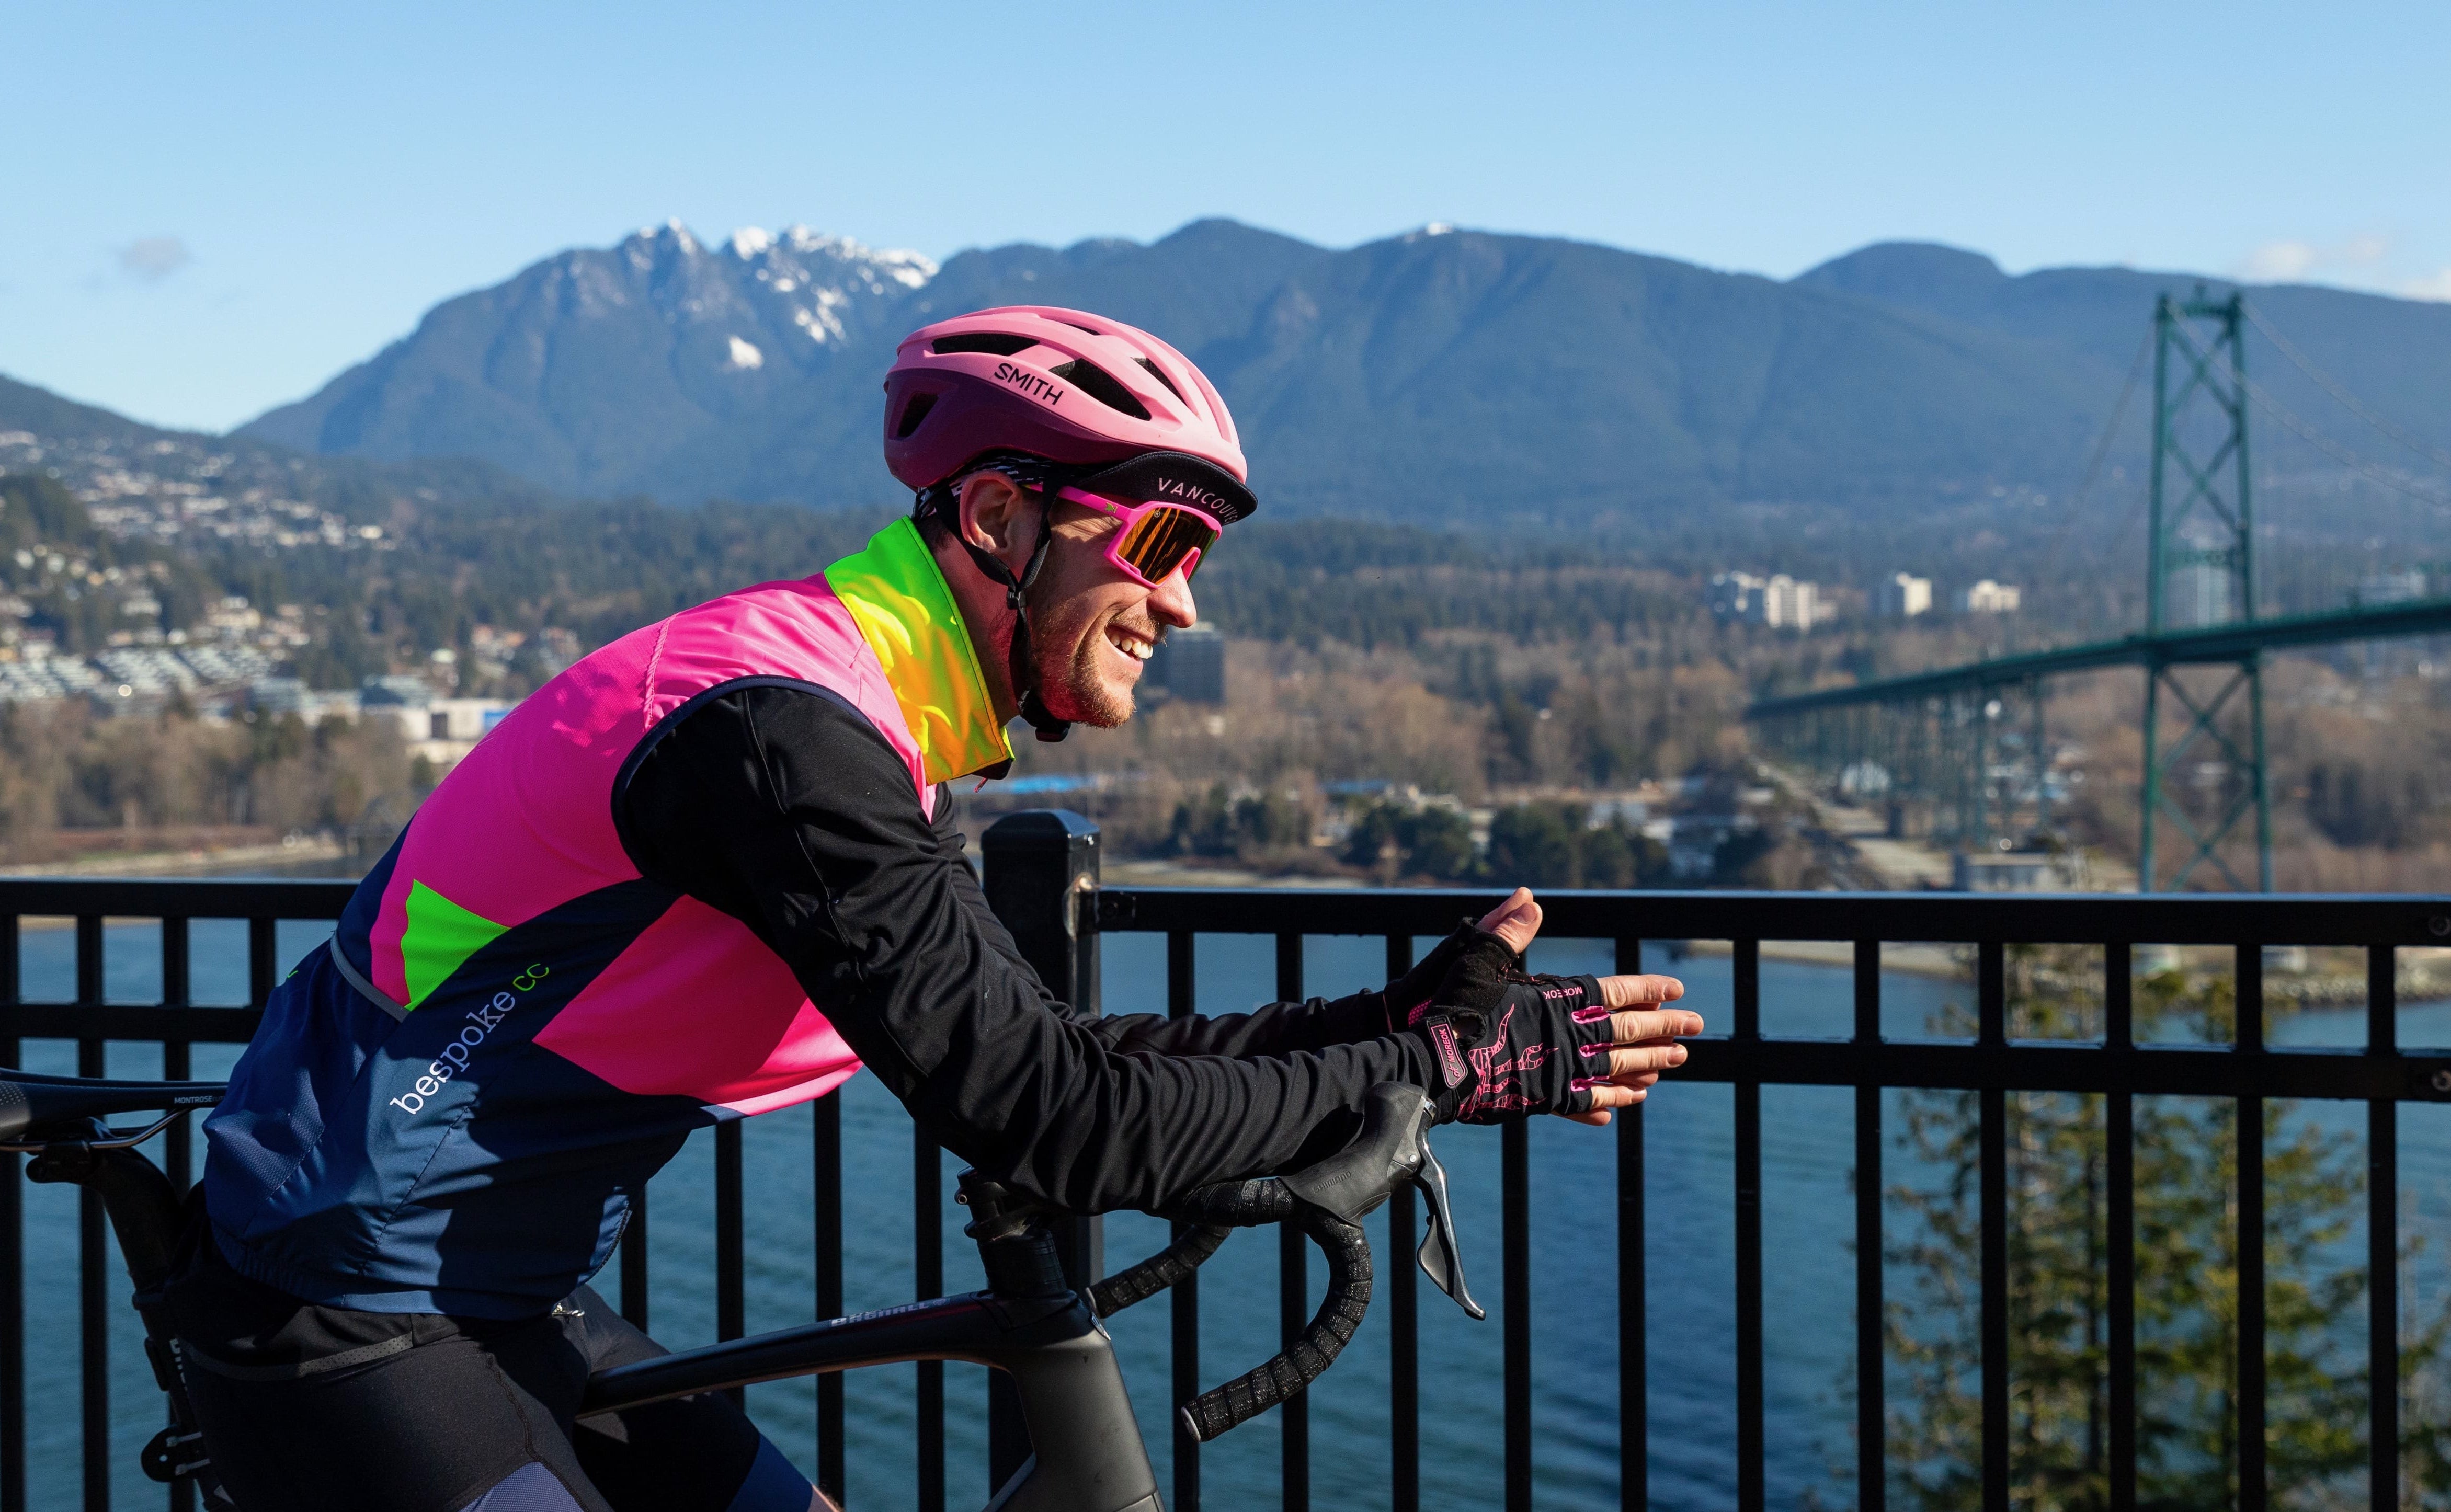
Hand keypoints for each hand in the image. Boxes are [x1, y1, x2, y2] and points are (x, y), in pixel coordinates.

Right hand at [1472, 888, 1695, 1126]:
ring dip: (1650, 1063)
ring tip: (1677, 1060)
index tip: (1676, 989)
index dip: (1647, 989)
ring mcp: (1560, 1071)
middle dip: (1665, 1027)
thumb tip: (1532, 897)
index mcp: (1557, 1001)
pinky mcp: (1545, 1100)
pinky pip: (1589, 1100)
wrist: (1432, 1067)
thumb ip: (1508, 931)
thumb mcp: (1477, 960)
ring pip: (1618, 1067)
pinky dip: (1612, 1099)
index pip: (1614, 992)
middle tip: (1697, 1027)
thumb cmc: (1453, 1010)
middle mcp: (1568, 1037)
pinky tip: (1629, 1101)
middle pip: (1628, 1031)